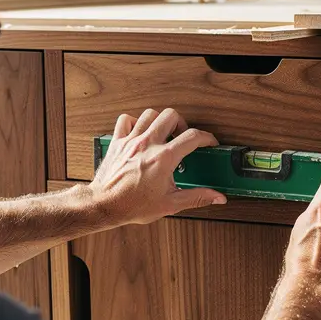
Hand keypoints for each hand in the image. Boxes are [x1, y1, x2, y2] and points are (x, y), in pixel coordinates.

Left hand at [89, 109, 227, 225]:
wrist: (104, 205)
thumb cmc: (132, 205)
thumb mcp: (170, 204)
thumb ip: (196, 197)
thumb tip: (216, 197)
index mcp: (163, 159)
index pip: (192, 137)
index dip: (206, 138)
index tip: (208, 143)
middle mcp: (147, 144)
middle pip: (171, 116)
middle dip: (181, 124)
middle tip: (183, 137)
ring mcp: (130, 141)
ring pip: (149, 114)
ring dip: (160, 121)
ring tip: (164, 133)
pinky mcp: (117, 142)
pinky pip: (126, 120)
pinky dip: (134, 122)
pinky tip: (140, 133)